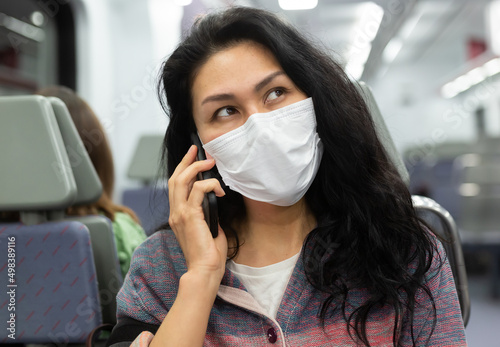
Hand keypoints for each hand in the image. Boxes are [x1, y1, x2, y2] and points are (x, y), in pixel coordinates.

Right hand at [168, 145, 226, 281]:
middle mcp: (175, 213)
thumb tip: (216, 201)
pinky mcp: (189, 216)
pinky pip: (198, 190)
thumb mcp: (208, 228)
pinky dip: (210, 185)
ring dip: (197, 168)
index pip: (176, 187)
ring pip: (182, 180)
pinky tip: (220, 190)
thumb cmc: (208, 255)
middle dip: (187, 161)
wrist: (204, 271)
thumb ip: (208, 214)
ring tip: (210, 162)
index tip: (193, 158)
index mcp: (178, 216)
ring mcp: (180, 214)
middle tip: (198, 151)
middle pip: (175, 178)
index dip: (183, 170)